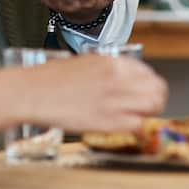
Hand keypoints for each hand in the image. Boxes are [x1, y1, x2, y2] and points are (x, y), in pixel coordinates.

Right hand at [26, 55, 167, 131]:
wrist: (31, 93)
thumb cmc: (51, 79)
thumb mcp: (86, 63)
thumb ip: (110, 70)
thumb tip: (126, 79)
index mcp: (113, 62)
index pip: (148, 73)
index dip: (148, 84)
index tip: (144, 91)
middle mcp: (119, 79)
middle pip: (157, 90)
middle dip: (155, 98)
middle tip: (148, 105)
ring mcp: (115, 100)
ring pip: (152, 107)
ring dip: (148, 112)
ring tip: (138, 115)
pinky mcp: (108, 121)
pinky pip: (137, 124)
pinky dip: (134, 126)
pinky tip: (122, 124)